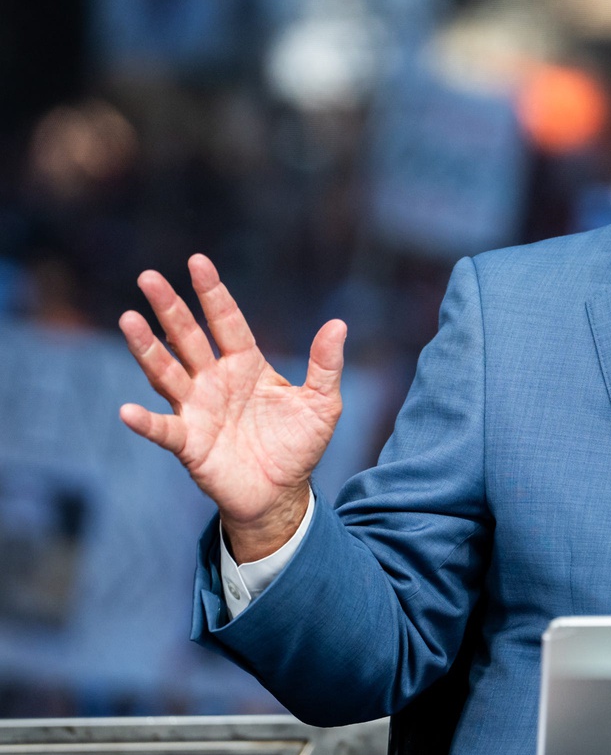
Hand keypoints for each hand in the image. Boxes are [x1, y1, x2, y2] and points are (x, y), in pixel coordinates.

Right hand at [118, 254, 345, 561]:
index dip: (212, 293)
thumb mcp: (322, 403)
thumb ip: (325, 365)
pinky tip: (128, 411)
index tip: (197, 261)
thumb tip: (338, 324)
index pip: (226, 322)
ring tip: (129, 320)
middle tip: (149, 277)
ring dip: (148, 349)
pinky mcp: (189, 444)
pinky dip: (145, 422)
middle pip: (188, 337)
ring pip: (167, 373)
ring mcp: (197, 409)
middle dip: (170, 308)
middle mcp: (214, 380)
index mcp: (245, 365)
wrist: (282, 493)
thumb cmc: (298, 444)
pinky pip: (163, 430)